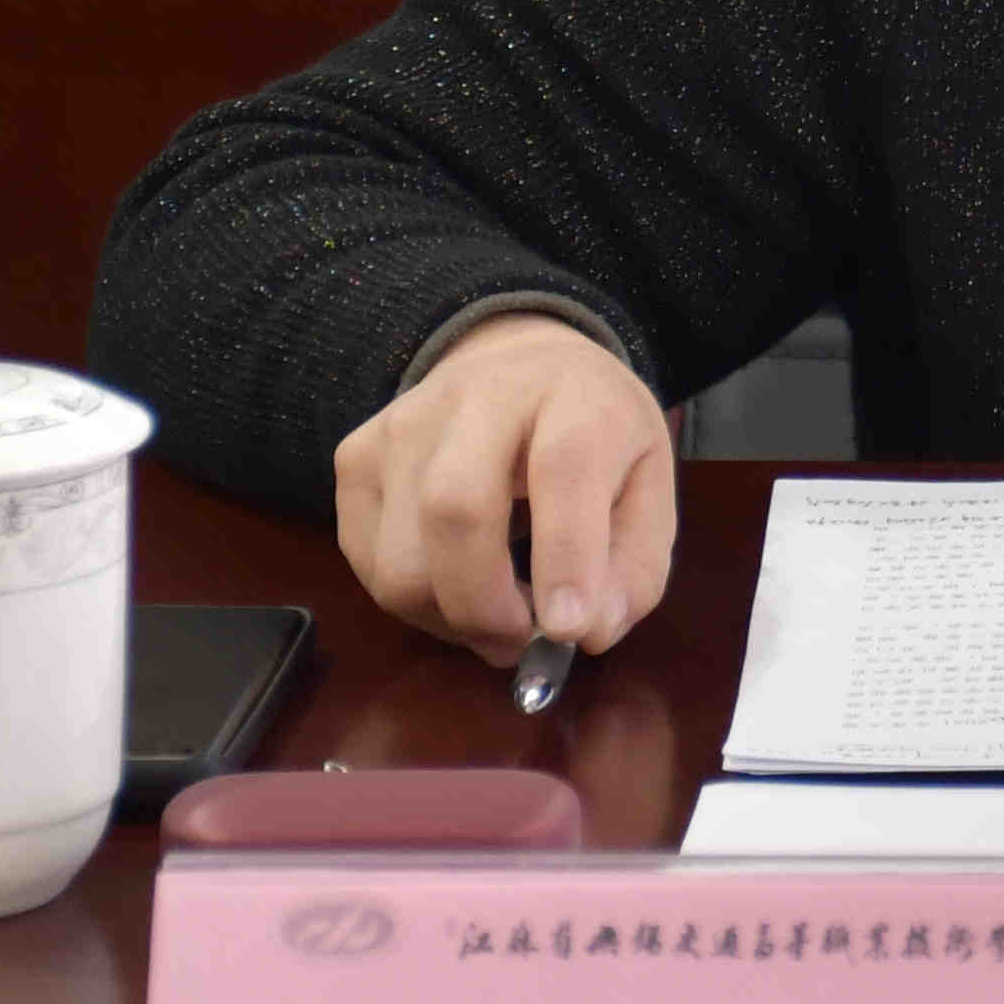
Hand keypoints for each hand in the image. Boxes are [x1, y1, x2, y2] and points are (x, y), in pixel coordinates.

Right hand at [333, 313, 676, 665]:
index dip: (566, 556)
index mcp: (575, 394)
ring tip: (495, 612)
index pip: (564, 466)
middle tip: (520, 639)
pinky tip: (455, 584)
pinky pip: (367, 564)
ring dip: (448, 616)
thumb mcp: (649, 485)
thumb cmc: (591, 434)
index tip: (568, 629)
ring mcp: (403, 425)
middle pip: (455, 510)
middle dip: (486, 606)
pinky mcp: (354, 458)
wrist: (516, 364)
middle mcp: (479, 396)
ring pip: (400, 558)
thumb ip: (634, 566)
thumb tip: (588, 632)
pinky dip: (412, 602)